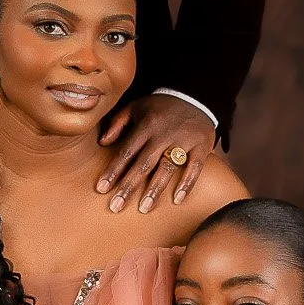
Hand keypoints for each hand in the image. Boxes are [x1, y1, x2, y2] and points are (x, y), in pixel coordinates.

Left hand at [96, 95, 215, 214]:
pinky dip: (187, 183)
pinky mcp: (201, 145)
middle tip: (116, 206)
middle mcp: (163, 134)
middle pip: (143, 164)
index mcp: (146, 126)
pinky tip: (177, 200)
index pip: (126, 151)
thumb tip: (102, 143)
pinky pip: (194, 167)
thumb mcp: (137, 107)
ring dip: (155, 189)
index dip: (113, 171)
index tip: (101, 189)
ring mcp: (183, 140)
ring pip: (166, 168)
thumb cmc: (161, 107)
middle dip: (128, 186)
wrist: (195, 96)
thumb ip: (118, 123)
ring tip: (144, 208)